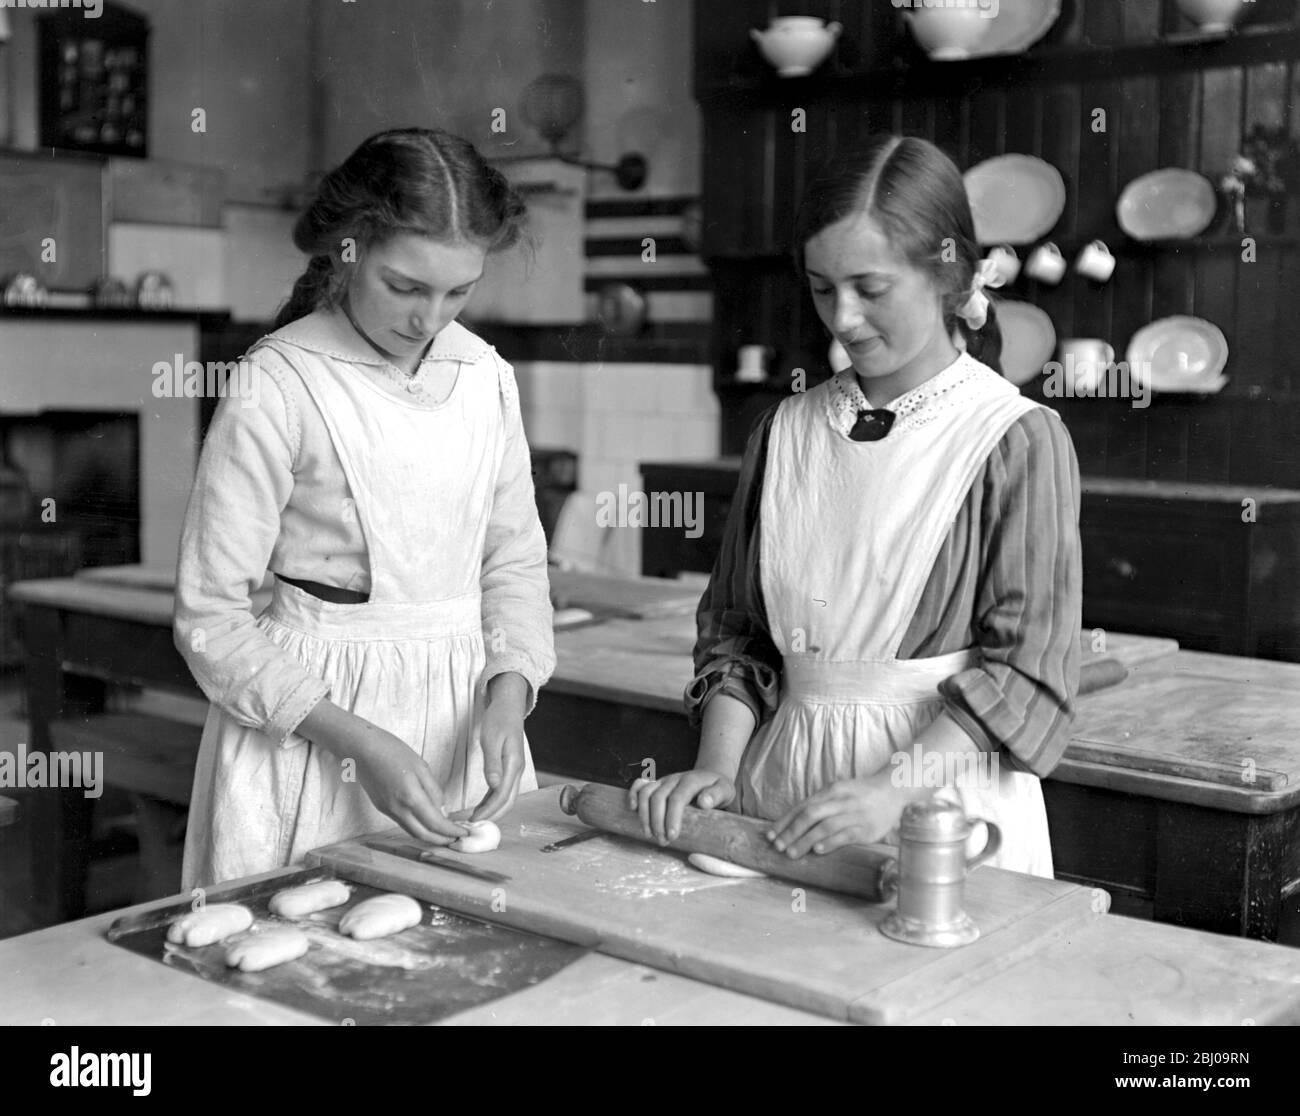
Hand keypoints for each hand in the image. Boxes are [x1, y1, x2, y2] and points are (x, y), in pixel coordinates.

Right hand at [350, 729, 467, 845]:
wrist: (362, 749)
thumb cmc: (393, 751)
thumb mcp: (421, 767)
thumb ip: (434, 791)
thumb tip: (442, 811)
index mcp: (411, 796)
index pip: (435, 823)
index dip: (450, 831)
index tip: (463, 833)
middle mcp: (398, 809)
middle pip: (423, 834)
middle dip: (441, 840)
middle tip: (456, 838)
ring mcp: (388, 811)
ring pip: (412, 831)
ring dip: (429, 835)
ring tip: (444, 832)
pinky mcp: (382, 808)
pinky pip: (403, 823)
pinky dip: (417, 826)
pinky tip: (426, 820)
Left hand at [471, 674, 528, 822]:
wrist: (508, 706)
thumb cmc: (499, 719)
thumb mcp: (492, 739)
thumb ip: (492, 763)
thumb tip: (494, 785)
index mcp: (513, 764)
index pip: (502, 795)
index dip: (489, 810)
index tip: (474, 821)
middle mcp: (517, 770)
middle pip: (508, 802)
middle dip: (492, 817)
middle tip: (473, 827)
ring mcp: (514, 770)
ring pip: (506, 798)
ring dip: (492, 811)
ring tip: (474, 820)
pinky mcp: (509, 769)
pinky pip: (502, 791)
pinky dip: (492, 802)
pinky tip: (480, 806)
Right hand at [628, 769, 736, 844]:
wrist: (710, 776)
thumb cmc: (718, 788)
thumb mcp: (725, 790)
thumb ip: (716, 795)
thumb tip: (704, 803)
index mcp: (691, 781)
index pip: (677, 798)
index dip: (672, 817)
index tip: (672, 836)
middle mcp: (674, 779)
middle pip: (658, 797)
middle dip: (657, 821)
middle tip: (663, 841)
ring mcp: (663, 780)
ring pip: (646, 792)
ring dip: (644, 814)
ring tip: (649, 834)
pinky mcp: (656, 783)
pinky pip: (640, 784)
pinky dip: (632, 794)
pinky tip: (632, 809)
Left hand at [766, 771, 915, 858]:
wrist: (893, 790)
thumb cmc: (861, 793)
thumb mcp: (840, 792)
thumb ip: (821, 805)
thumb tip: (795, 823)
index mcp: (831, 791)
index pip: (802, 806)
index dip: (785, 821)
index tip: (771, 834)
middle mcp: (840, 801)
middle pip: (810, 815)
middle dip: (791, 832)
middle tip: (777, 846)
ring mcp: (854, 814)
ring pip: (825, 827)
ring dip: (805, 840)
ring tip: (791, 853)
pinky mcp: (866, 829)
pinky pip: (845, 835)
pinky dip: (829, 843)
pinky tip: (817, 850)